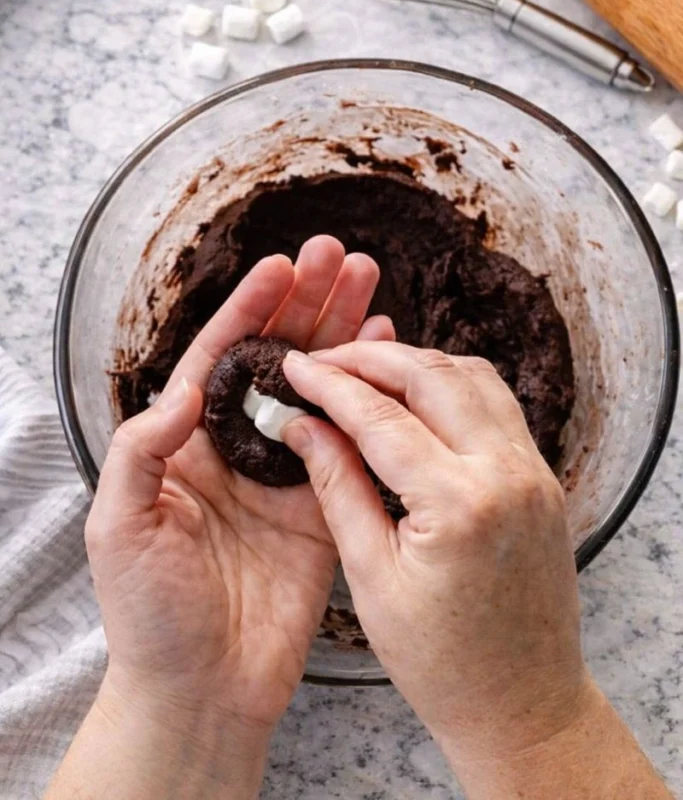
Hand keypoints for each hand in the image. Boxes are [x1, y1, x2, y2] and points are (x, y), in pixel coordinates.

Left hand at [85, 238, 394, 743]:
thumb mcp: (119, 525)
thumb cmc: (148, 614)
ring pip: (321, 387)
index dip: (251, 308)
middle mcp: (239, 448)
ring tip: (369, 283)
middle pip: (279, 358)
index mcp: (187, 443)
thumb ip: (141, 450)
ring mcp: (285, 474)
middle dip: (308, 304)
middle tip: (337, 255)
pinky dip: (371, 398)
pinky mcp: (325, 507)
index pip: (222, 355)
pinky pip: (351, 441)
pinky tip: (387, 356)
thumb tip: (183, 389)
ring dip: (345, 334)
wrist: (202, 689)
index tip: (279, 265)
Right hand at [281, 343, 587, 770]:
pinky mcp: (543, 477)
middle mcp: (506, 473)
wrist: (523, 705)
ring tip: (365, 372)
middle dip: (372, 359)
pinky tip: (417, 397)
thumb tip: (302, 424)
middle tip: (325, 359)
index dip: (330, 385)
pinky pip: (497, 404)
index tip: (296, 366)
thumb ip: (337, 487)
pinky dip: (453, 385)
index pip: (381, 416)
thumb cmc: (441, 661)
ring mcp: (534, 471)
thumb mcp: (372, 577)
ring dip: (416, 364)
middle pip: (432, 375)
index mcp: (458, 503)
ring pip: (472, 376)